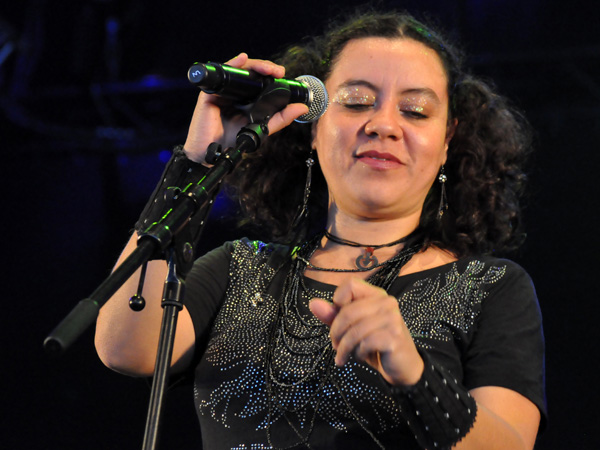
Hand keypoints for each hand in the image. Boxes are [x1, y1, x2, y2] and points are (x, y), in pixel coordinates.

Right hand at [183, 53, 308, 162]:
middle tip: (278, 71)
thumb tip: (302, 108)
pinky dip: (232, 65)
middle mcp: (235, 92)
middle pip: (250, 71)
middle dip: (265, 67)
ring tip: (267, 68)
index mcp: (246, 98)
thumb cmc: (233, 141)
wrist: (214, 153)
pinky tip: (242, 60)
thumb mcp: (262, 128)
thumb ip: (281, 118)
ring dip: (254, 64)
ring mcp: (222, 91)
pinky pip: (221, 75)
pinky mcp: (210, 93)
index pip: (259, 80)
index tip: (283, 75)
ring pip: (238, 70)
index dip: (271, 74)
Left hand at [309, 278, 423, 385]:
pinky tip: (361, 357)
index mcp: (376, 295)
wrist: (402, 366)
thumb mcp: (351, 329)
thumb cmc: (375, 344)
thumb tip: (313, 303)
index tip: (337, 319)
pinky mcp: (394, 337)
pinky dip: (358, 353)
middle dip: (336, 332)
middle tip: (336, 346)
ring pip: (355, 330)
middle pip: (348, 311)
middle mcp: (387, 302)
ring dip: (345, 347)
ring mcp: (392, 319)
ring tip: (345, 355)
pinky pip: (366, 342)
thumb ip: (333, 315)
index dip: (338, 302)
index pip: (350, 285)